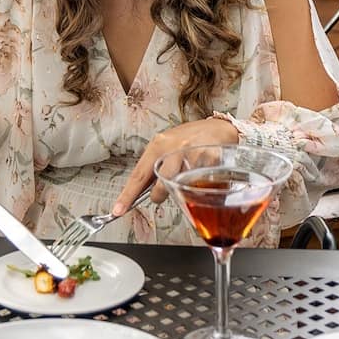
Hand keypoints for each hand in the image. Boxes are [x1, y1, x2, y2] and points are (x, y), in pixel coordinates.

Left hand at [109, 116, 240, 216]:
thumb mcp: (167, 147)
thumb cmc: (190, 139)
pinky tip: (202, 176)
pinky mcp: (210, 160)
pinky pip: (200, 184)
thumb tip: (141, 190)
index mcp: (158, 144)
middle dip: (159, 195)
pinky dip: (199, 186)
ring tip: (184, 182)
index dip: (127, 195)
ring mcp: (192, 153)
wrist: (219, 128)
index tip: (118, 210)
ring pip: (179, 186)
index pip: (139, 174)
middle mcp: (174, 147)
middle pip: (160, 184)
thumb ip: (155, 166)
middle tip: (160, 195)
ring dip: (180, 190)